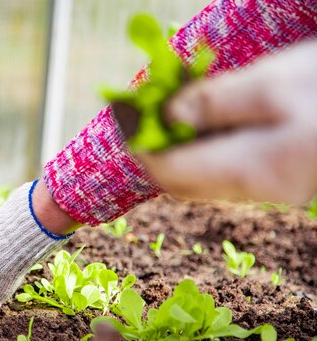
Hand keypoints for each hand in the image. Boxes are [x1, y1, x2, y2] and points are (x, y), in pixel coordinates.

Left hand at [137, 40, 316, 204]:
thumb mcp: (272, 84)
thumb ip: (214, 103)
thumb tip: (166, 117)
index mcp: (250, 170)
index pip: (169, 171)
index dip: (141, 142)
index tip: (126, 111)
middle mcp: (256, 191)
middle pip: (182, 180)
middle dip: (157, 147)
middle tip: (145, 108)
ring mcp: (269, 190)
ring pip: (202, 176)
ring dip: (180, 146)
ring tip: (173, 107)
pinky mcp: (277, 179)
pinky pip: (225, 170)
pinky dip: (205, 147)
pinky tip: (206, 117)